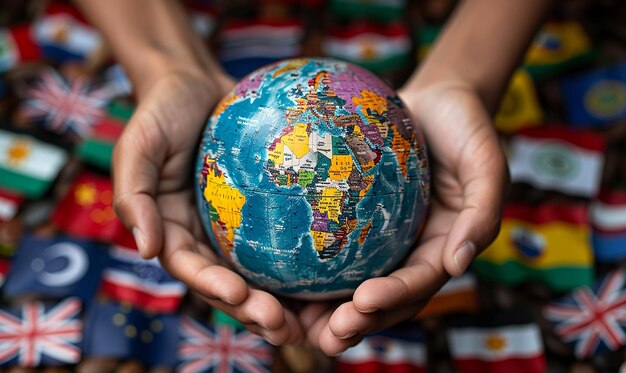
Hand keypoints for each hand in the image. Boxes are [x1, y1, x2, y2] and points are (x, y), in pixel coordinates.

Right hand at [112, 64, 303, 344]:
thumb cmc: (161, 111)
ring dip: (284, 299)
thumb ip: (133, 195)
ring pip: (262, 271)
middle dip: (253, 309)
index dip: (212, 287)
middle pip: (229, 282)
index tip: (240, 296)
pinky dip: (305, 258)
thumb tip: (146, 250)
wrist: (193, 83)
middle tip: (284, 325)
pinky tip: (336, 269)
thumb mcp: (137, 145)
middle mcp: (205, 236)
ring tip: (314, 317)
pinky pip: (285, 234)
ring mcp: (235, 226)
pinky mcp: (264, 208)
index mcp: (172, 230)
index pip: (191, 268)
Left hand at [300, 81, 508, 354]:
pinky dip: (309, 264)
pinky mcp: (357, 218)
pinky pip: (333, 244)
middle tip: (327, 335)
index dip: (394, 298)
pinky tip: (276, 270)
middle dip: (357, 322)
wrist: (437, 100)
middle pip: (384, 297)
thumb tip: (459, 264)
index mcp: (444, 246)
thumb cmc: (465, 125)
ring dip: (327, 308)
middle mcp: (411, 249)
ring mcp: (384, 238)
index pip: (419, 282)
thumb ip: (484, 210)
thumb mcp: (487, 162)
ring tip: (296, 323)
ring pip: (353, 281)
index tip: (361, 302)